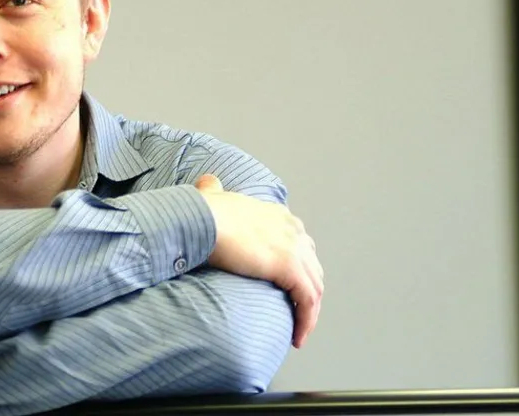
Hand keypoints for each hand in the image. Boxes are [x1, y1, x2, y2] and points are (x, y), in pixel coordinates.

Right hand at [194, 174, 323, 348]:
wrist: (203, 220)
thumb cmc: (204, 213)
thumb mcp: (212, 196)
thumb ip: (214, 190)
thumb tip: (207, 182)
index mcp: (278, 215)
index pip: (300, 245)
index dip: (298, 270)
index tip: (289, 289)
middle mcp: (293, 229)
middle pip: (313, 267)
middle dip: (308, 293)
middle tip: (297, 315)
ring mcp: (295, 248)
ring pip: (315, 288)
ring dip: (310, 313)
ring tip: (298, 333)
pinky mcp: (290, 267)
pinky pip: (308, 301)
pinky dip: (306, 321)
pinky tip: (298, 336)